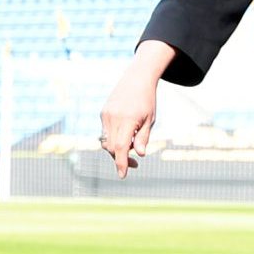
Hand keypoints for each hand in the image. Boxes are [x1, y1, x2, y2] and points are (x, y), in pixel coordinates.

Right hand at [100, 43, 172, 177]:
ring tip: (131, 148)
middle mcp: (113, 118)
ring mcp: (106, 115)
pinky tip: (125, 134)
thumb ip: (143, 137)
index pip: (121, 147)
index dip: (121, 163)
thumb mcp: (150, 120)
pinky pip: (106, 133)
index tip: (122, 175)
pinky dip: (114, 139)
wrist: (137, 79)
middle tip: (134, 164)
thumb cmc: (147, 100)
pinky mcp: (103, 113)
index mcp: (128, 120)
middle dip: (121, 158)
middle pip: (112, 148)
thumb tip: (139, 154)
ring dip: (117, 150)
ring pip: (106, 142)